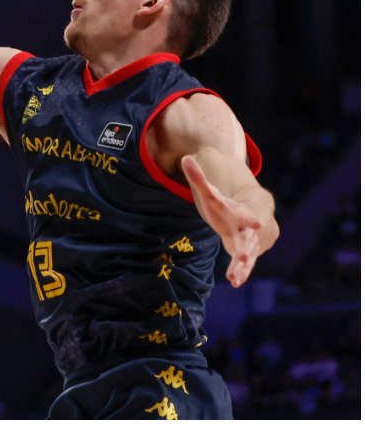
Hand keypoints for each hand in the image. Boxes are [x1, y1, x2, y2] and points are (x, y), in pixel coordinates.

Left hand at [181, 155, 261, 287]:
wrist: (254, 213)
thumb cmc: (228, 204)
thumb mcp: (211, 192)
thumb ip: (198, 177)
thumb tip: (184, 158)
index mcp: (239, 212)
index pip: (244, 215)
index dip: (249, 219)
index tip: (256, 224)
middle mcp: (247, 228)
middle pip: (248, 238)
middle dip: (247, 246)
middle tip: (245, 254)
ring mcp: (248, 241)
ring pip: (247, 254)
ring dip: (242, 265)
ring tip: (236, 275)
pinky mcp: (247, 253)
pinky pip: (246, 265)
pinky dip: (241, 273)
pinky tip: (235, 282)